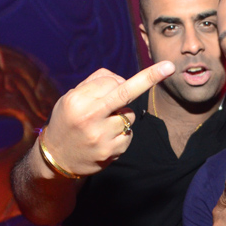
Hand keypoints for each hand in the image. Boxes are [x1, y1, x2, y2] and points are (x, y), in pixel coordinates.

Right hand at [41, 61, 174, 175]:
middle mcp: (89, 117)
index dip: (120, 80)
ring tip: (103, 124)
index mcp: (78, 101)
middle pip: (125, 93)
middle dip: (149, 78)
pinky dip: (122, 133)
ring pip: (130, 115)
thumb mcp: (71, 98)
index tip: (159, 67)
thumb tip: (124, 79)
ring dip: (123, 115)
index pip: (111, 82)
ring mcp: (102, 136)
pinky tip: (106, 138)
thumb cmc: (67, 120)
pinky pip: (129, 134)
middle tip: (169, 67)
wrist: (56, 158)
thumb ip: (95, 84)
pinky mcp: (111, 152)